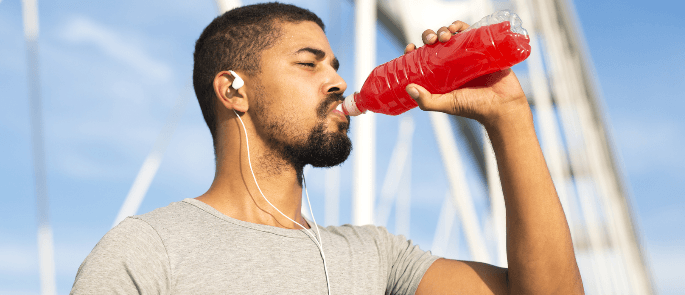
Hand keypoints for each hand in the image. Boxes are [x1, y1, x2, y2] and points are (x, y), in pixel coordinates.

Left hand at [404, 21, 528, 126]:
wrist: (503, 105)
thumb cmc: (475, 107)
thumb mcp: (447, 104)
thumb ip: (427, 101)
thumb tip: (408, 88)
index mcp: (441, 74)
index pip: (423, 58)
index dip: (415, 51)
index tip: (411, 48)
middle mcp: (452, 63)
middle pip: (435, 43)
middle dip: (430, 36)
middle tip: (432, 39)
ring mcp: (467, 54)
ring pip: (451, 35)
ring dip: (444, 30)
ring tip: (445, 35)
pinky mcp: (482, 48)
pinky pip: (470, 32)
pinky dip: (462, 26)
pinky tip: (457, 28)